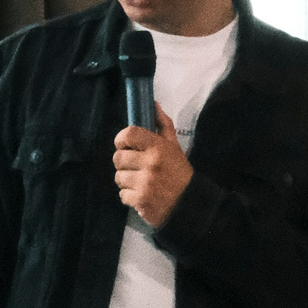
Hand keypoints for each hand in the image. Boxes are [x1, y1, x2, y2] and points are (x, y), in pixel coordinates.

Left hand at [114, 106, 192, 228]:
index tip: (124, 145)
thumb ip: (163, 125)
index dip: (121, 139)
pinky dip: (128, 196)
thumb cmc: (179, 172)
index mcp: (158, 147)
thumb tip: (153, 104)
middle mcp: (150, 163)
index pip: (128, 134)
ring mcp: (144, 182)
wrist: (189, 203)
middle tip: (134, 167)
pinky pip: (122, 194)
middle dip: (123, 163)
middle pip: (118, 157)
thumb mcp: (174, 146)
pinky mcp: (139, 200)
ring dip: (126, 180)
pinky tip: (141, 194)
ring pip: (118, 177)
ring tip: (139, 181)